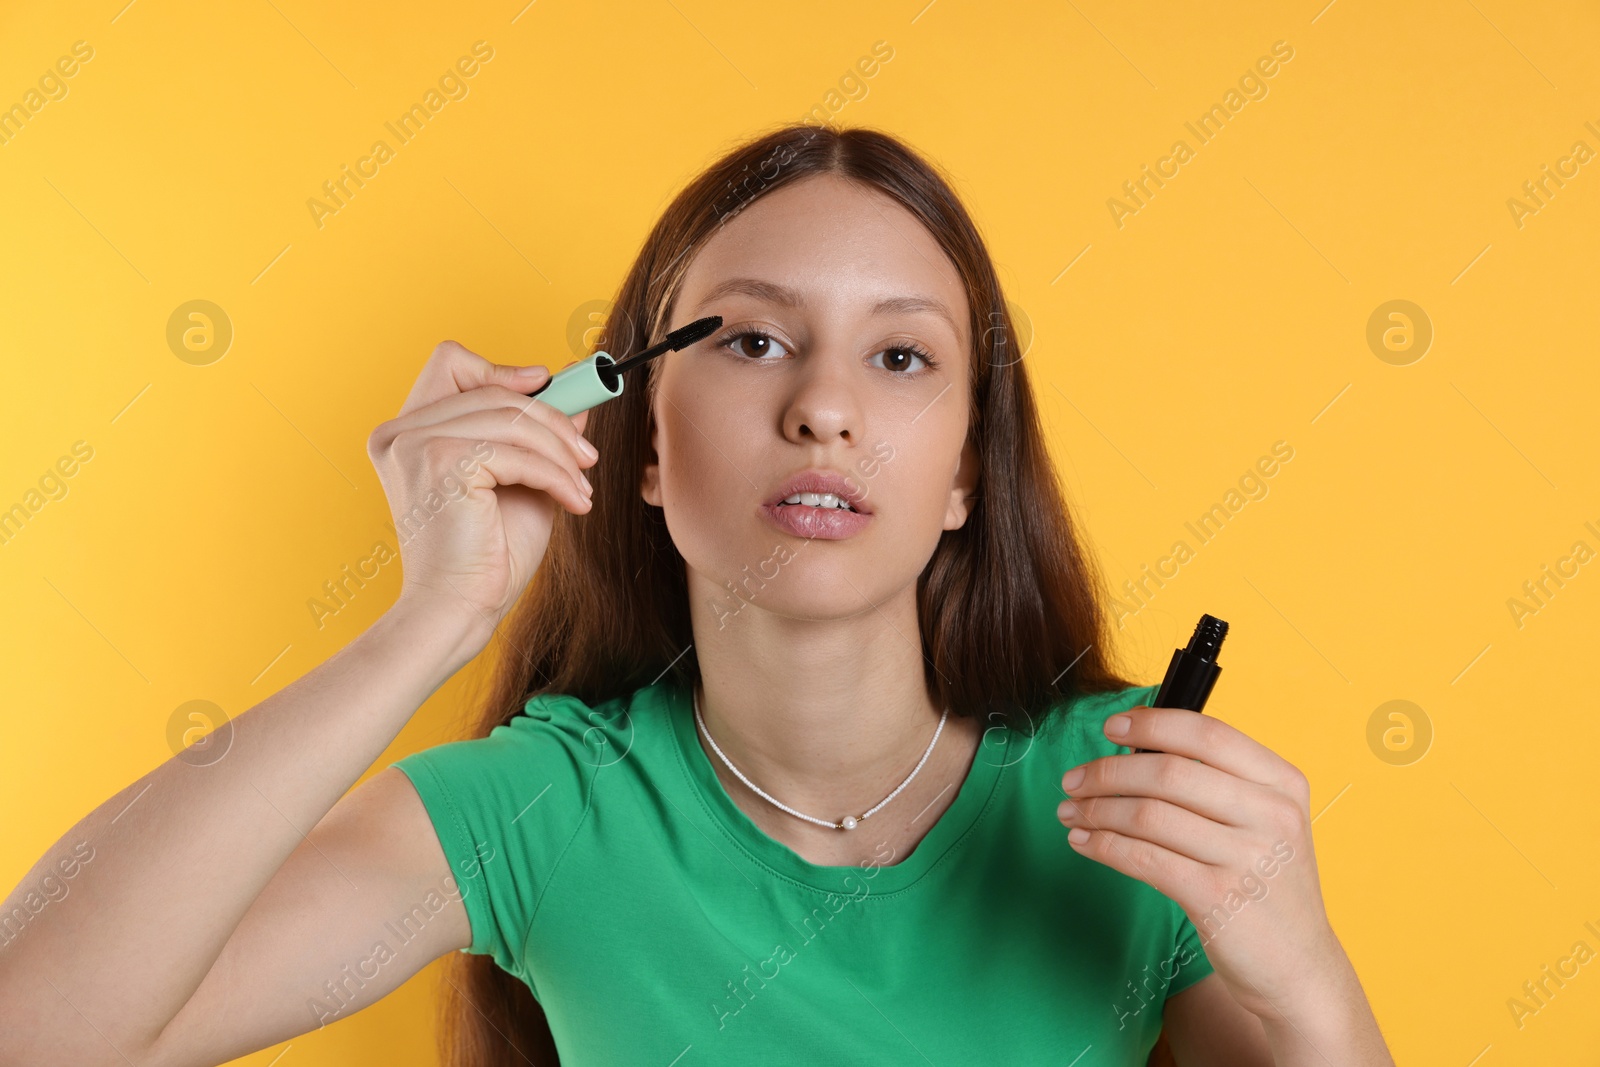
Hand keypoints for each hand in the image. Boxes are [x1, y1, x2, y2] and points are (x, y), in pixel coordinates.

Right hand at [367, 340, 598, 642]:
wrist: (459, 611)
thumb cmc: (484, 557)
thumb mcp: (519, 482)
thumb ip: (536, 441)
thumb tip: (577, 405)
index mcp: (407, 433)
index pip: (450, 364)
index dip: (501, 370)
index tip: (546, 387)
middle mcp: (401, 432)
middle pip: (495, 392)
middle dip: (553, 422)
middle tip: (586, 457)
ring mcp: (415, 444)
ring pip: (512, 418)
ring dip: (561, 453)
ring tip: (583, 487)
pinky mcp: (440, 463)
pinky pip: (518, 453)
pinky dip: (556, 476)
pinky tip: (574, 502)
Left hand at [1055, 706, 1346, 1020]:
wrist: (1299, 968)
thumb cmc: (1265, 885)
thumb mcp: (1264, 823)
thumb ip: (1216, 783)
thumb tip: (1135, 747)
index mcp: (1283, 783)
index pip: (1208, 734)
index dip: (1152, 724)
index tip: (1110, 725)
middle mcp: (1271, 815)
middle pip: (1169, 772)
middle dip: (1108, 771)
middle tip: (1073, 780)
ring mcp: (1247, 858)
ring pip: (1149, 815)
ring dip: (1097, 810)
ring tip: (1070, 812)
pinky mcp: (1218, 899)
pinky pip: (1144, 859)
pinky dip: (1104, 846)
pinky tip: (1084, 843)